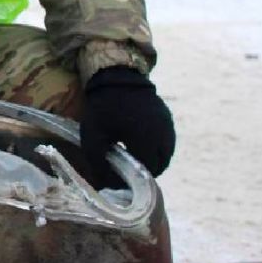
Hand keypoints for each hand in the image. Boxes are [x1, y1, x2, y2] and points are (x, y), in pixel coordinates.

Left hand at [79, 66, 175, 185]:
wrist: (115, 76)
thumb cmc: (102, 108)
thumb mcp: (93, 136)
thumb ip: (98, 163)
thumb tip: (105, 186)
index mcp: (146, 141)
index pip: (147, 172)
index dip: (134, 179)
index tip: (120, 179)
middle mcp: (163, 135)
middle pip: (160, 165)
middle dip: (145, 171)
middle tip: (127, 170)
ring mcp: (168, 126)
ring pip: (166, 154)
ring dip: (153, 160)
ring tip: (133, 157)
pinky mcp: (167, 118)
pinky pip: (167, 141)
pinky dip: (157, 147)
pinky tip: (140, 143)